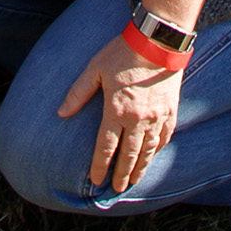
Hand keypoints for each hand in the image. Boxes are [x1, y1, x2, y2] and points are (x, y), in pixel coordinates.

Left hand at [58, 28, 187, 190]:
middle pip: (128, 155)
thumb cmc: (123, 53)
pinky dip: (158, 150)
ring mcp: (156, 116)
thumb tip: (61, 112)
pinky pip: (165, 137)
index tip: (96, 179)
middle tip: (117, 189)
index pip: (106, 147)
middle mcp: (137, 119)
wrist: (158, 41)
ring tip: (134, 180)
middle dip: (121, 174)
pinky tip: (153, 156)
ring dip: (140, 167)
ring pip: (148, 150)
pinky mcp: (170, 110)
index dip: (100, 166)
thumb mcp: (95, 69)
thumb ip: (78, 93)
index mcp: (116, 110)